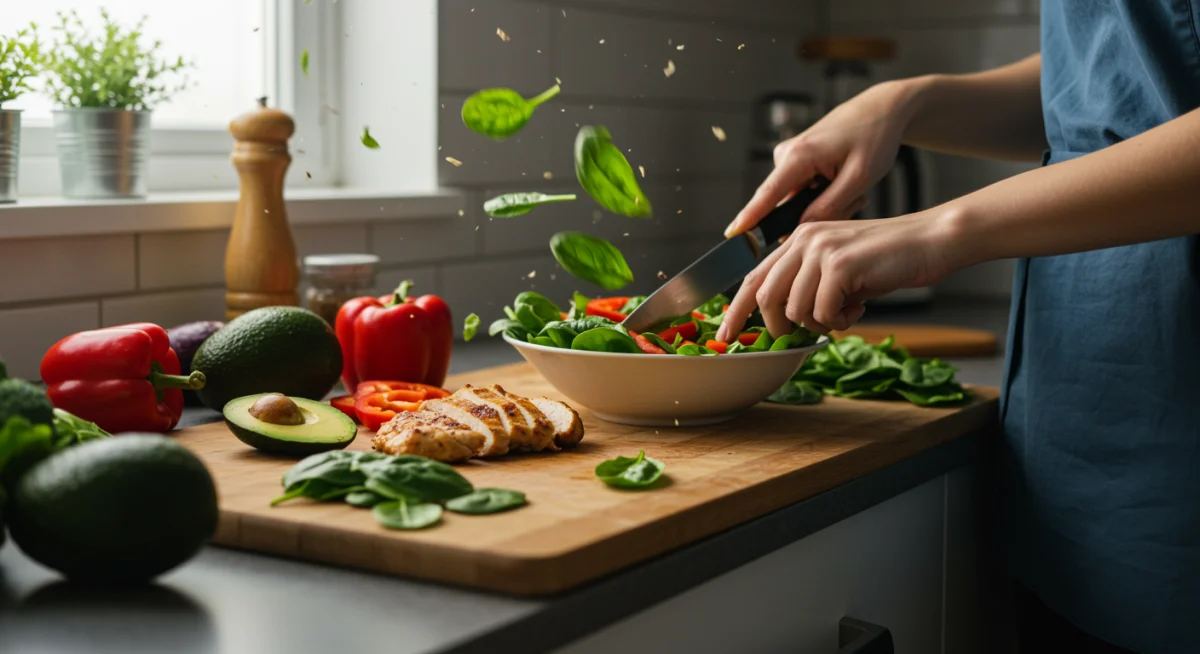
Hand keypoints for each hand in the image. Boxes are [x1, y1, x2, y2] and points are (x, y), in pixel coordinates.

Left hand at [716, 211, 960, 339]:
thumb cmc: (887, 261)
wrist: (930, 241)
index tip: (726, 337)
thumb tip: (783, 322)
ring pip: (794, 309)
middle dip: (781, 327)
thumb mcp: (839, 272)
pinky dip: (838, 322)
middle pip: (766, 297)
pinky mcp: (839, 264)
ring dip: (819, 325)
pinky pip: (822, 312)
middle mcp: (802, 239)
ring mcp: (820, 249)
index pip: (754, 277)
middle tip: (808, 333)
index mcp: (798, 239)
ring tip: (845, 314)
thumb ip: (808, 288)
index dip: (736, 310)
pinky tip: (858, 310)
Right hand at [724, 80, 918, 236]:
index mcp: (799, 156)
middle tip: (856, 201)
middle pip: (787, 204)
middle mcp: (787, 154)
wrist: (882, 110)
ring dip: (826, 204)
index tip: (732, 234)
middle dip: (816, 213)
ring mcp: (790, 157)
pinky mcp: (797, 161)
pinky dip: (825, 195)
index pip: (768, 194)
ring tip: (856, 191)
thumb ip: (829, 206)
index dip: (750, 217)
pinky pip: (804, 192)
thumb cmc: (874, 138)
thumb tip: (799, 229)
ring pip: (799, 201)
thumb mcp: (860, 178)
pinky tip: (846, 184)